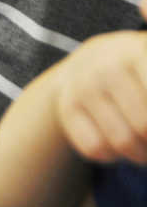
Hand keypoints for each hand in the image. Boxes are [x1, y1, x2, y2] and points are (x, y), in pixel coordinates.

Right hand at [56, 27, 146, 164]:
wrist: (91, 61)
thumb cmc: (143, 70)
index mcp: (140, 51)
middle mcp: (109, 64)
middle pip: (145, 127)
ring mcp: (85, 84)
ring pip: (122, 142)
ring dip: (140, 154)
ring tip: (144, 145)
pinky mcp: (67, 105)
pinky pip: (95, 148)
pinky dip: (112, 155)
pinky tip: (116, 139)